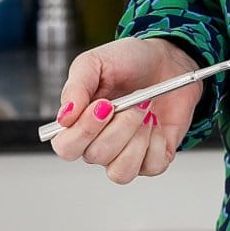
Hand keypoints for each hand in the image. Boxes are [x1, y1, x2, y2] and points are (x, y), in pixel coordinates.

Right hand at [51, 36, 200, 183]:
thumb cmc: (128, 61)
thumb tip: (63, 118)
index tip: (104, 105)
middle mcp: (99, 143)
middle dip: (119, 127)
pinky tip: (157, 122)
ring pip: (121, 171)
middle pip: (95, 156)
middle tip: (134, 101)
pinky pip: (151, 167)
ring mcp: (124, 154)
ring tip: (146, 110)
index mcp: (79, 123)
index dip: (83, 131)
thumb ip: (76, 87)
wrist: (166, 59)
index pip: (66, 147)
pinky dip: (157, 142)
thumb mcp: (96, 62)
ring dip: (137, 137)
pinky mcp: (152, 159)